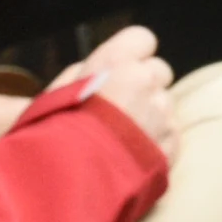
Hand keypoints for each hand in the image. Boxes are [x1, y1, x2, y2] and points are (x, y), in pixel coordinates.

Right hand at [49, 25, 178, 153]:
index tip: (119, 69)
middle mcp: (145, 82)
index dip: (132, 54)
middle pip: (159, 70)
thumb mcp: (52, 94)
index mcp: (116, 62)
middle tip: (120, 106)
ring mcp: (161, 115)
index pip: (141, 38)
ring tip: (121, 139)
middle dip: (144, 84)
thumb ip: (80, 75)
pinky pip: (171, 136)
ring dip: (151, 115)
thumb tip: (89, 71)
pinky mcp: (171, 147)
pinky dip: (157, 144)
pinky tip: (131, 157)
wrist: (66, 183)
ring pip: (166, 105)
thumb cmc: (50, 135)